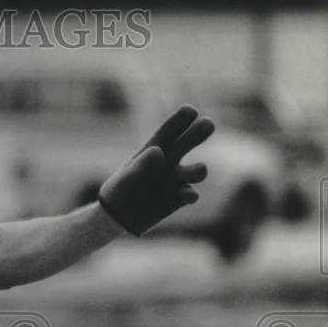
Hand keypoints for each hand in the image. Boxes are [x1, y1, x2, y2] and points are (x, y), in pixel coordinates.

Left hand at [98, 105, 214, 235]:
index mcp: (153, 149)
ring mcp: (176, 179)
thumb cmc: (120, 190)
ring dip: (196, 171)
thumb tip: (159, 151)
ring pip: (197, 171)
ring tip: (190, 173)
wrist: (119, 216)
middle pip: (188, 142)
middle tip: (208, 124)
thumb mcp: (128, 178)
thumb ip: (142, 165)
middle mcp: (168, 161)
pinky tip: (186, 195)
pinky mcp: (179, 197)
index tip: (190, 110)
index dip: (179, 120)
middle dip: (198, 132)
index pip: (169, 132)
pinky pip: (191, 194)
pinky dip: (190, 194)